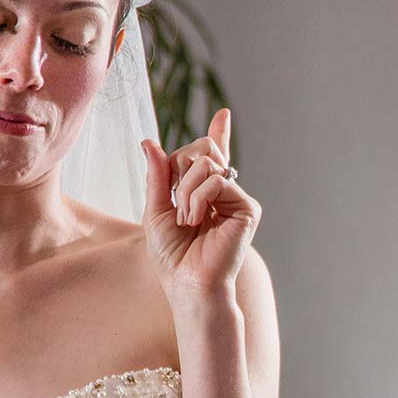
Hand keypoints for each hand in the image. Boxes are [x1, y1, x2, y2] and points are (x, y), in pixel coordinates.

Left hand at [142, 108, 261, 300]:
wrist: (188, 282)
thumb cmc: (172, 255)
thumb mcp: (154, 210)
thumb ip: (156, 175)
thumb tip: (149, 143)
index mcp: (204, 192)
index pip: (212, 156)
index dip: (218, 134)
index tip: (223, 115)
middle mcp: (223, 192)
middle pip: (203, 149)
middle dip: (179, 167)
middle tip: (176, 200)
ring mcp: (236, 198)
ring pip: (207, 162)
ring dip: (185, 189)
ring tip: (186, 218)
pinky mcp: (247, 207)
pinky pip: (217, 180)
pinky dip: (198, 197)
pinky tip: (196, 219)